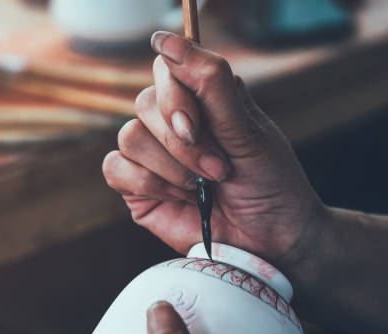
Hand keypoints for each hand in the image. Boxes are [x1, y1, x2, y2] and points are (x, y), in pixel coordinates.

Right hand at [102, 31, 324, 266]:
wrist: (271, 238)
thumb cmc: (268, 182)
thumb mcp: (248, 129)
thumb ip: (211, 84)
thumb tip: (166, 40)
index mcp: (201, 99)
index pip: (166, 68)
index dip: (176, 93)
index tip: (197, 123)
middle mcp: (171, 122)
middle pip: (145, 104)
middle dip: (183, 141)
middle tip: (218, 169)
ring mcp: (152, 155)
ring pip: (130, 137)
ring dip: (172, 166)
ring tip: (203, 186)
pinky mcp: (137, 188)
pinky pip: (116, 168)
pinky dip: (149, 183)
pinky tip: (181, 198)